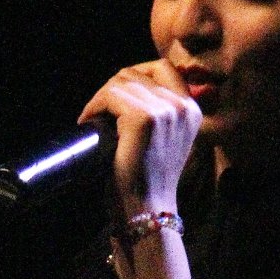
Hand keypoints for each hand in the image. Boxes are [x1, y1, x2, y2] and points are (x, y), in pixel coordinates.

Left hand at [78, 61, 201, 221]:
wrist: (146, 211)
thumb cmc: (148, 181)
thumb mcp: (165, 141)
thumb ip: (161, 114)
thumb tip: (130, 86)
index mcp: (191, 110)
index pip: (163, 67)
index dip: (134, 75)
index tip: (117, 96)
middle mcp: (182, 106)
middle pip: (137, 73)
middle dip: (113, 89)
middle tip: (100, 112)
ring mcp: (164, 111)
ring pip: (121, 82)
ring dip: (101, 98)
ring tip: (93, 119)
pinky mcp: (143, 118)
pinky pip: (110, 96)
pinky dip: (94, 107)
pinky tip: (88, 122)